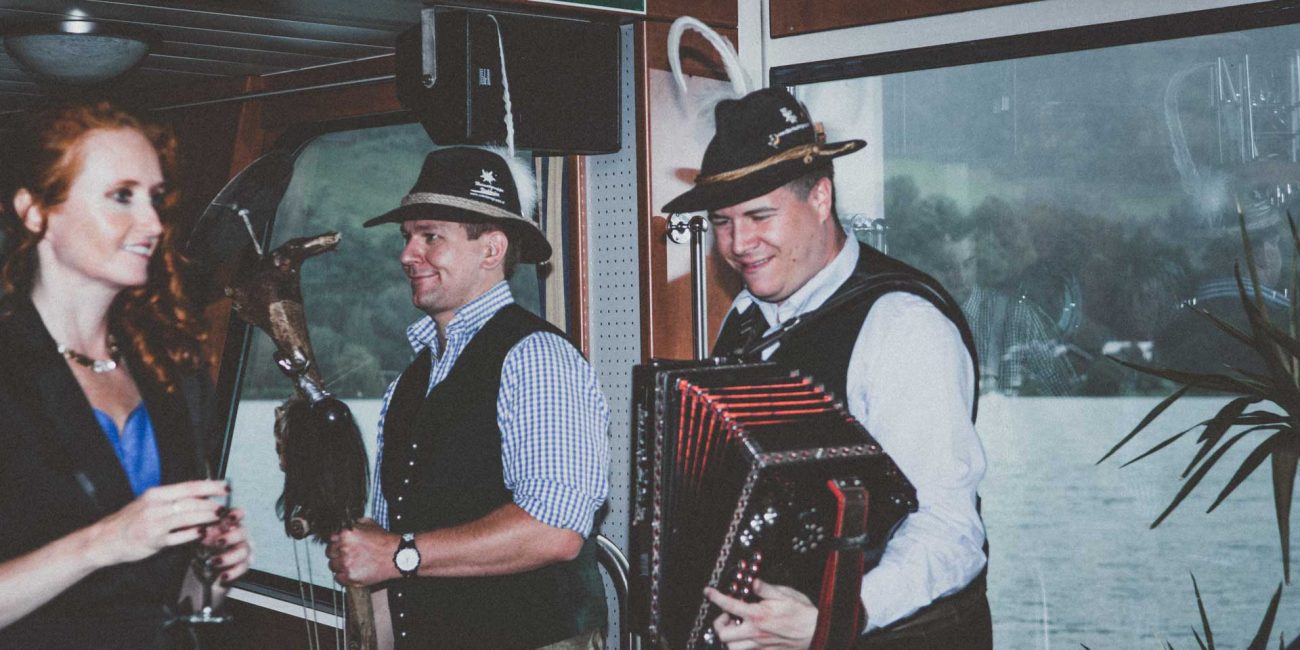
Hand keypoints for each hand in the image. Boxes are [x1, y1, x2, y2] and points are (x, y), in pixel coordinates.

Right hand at [88, 480, 228, 567]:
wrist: (105, 539)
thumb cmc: (130, 520)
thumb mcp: (149, 503)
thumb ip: (172, 499)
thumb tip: (201, 494)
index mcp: (156, 494)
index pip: (188, 486)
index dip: (210, 486)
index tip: (225, 487)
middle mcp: (155, 506)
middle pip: (191, 502)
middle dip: (212, 504)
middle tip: (226, 508)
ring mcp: (154, 524)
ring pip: (188, 517)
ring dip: (207, 517)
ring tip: (220, 518)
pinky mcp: (154, 541)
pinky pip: (179, 536)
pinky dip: (193, 534)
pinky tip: (203, 532)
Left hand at [199, 507, 252, 584]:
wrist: (200, 574)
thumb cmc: (198, 551)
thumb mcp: (196, 540)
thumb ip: (201, 533)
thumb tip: (203, 529)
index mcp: (228, 525)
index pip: (237, 515)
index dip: (236, 514)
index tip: (229, 516)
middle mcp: (239, 537)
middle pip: (242, 532)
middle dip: (230, 537)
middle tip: (218, 542)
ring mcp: (243, 552)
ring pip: (243, 551)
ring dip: (228, 557)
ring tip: (213, 562)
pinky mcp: (243, 568)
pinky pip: (243, 568)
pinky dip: (232, 572)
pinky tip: (222, 575)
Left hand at [326, 517, 398, 586]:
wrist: (396, 556)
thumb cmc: (384, 541)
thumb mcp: (369, 524)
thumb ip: (354, 524)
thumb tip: (345, 526)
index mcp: (346, 534)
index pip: (331, 540)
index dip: (337, 543)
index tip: (341, 546)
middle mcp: (344, 548)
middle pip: (330, 554)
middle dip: (337, 554)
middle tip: (348, 555)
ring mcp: (346, 563)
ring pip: (333, 566)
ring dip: (340, 565)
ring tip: (352, 563)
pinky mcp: (350, 576)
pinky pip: (338, 578)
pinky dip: (344, 576)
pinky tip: (353, 571)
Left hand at [705, 579, 817, 649]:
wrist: (816, 632)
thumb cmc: (802, 614)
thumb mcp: (785, 594)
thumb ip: (765, 588)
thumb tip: (752, 581)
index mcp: (757, 615)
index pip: (729, 605)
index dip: (715, 597)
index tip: (709, 592)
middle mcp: (755, 632)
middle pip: (723, 634)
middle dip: (720, 624)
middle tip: (727, 615)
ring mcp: (759, 645)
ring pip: (731, 647)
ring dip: (729, 637)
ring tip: (736, 627)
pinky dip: (741, 645)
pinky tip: (747, 636)